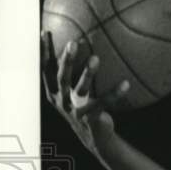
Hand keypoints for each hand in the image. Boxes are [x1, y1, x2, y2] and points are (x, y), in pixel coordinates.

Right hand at [41, 30, 129, 157]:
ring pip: (80, 90)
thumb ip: (71, 73)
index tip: (46, 32)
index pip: (46, 69)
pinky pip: (104, 103)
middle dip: (66, 60)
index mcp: (53, 93)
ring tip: (95, 58)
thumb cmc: (83, 107)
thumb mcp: (72, 92)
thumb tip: (79, 42)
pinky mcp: (90, 119)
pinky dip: (115, 93)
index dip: (44, 52)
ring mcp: (75, 111)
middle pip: (61, 78)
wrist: (94, 137)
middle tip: (72, 42)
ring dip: (87, 74)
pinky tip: (126, 83)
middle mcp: (61, 101)